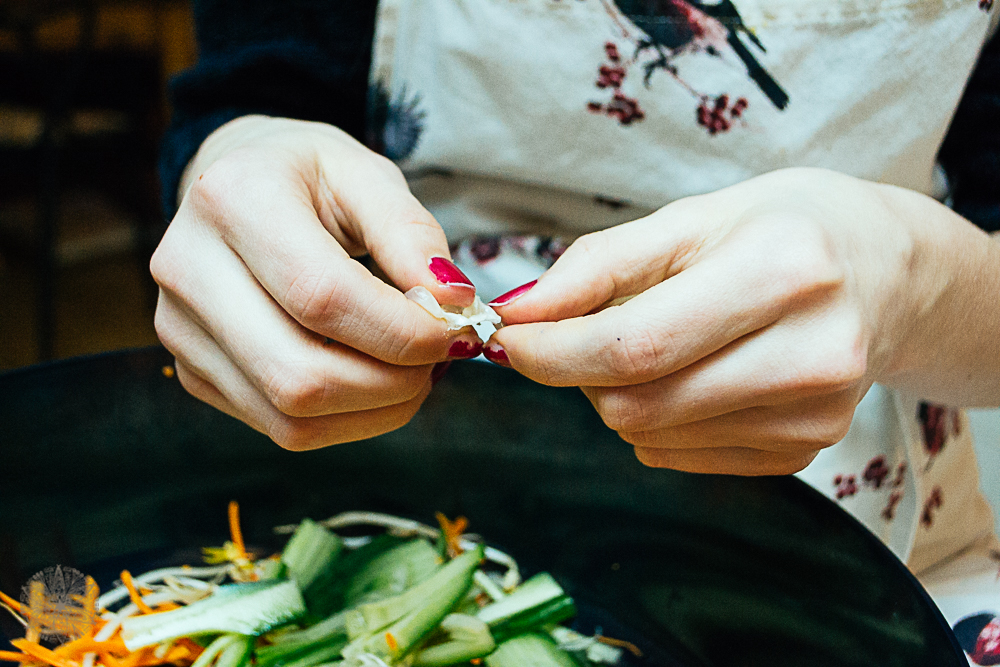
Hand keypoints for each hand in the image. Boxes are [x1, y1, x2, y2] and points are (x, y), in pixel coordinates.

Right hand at [152, 116, 482, 449]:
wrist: (235, 189)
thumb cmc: (307, 177)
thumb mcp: (366, 175)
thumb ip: (412, 234)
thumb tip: (452, 303)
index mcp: (233, 200)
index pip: (322, 297)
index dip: (401, 331)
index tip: (456, 331)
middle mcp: (188, 269)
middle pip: (300, 376)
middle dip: (394, 383)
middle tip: (442, 358)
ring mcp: (180, 329)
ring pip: (291, 416)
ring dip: (376, 409)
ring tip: (416, 371)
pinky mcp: (193, 371)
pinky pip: (282, 428)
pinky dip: (348, 419)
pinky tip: (376, 381)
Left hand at [486, 168, 999, 474]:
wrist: (886, 272)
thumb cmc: (782, 230)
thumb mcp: (690, 219)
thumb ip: (598, 266)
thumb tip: (519, 314)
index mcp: (783, 272)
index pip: (637, 345)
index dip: (554, 353)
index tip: (510, 341)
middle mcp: (814, 353)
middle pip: (639, 403)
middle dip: (582, 375)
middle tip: (585, 334)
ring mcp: (816, 414)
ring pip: (653, 435)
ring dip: (620, 395)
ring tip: (658, 344)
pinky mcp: (809, 449)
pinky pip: (683, 455)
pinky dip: (659, 420)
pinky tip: (693, 374)